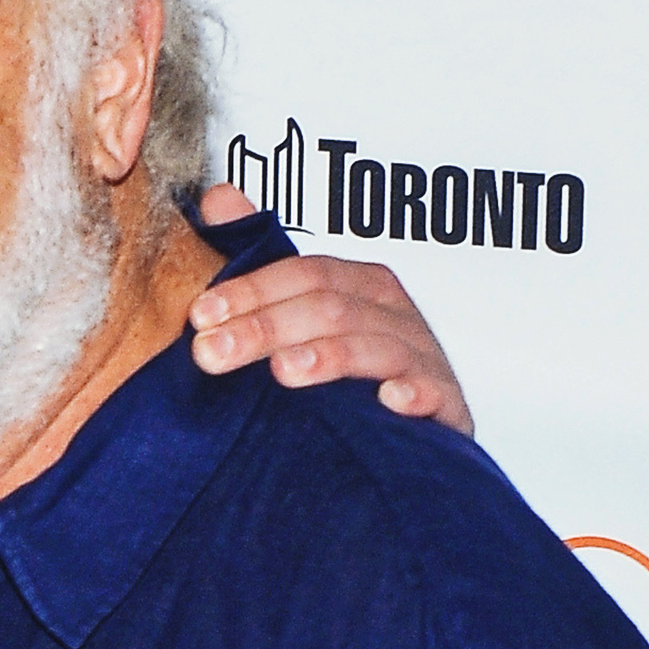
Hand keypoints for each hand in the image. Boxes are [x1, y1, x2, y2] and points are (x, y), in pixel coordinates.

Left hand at [188, 179, 474, 436]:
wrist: (403, 449)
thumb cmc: (349, 378)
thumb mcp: (298, 319)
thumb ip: (258, 263)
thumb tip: (219, 199)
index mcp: (361, 289)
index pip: (306, 274)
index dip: (253, 288)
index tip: (202, 313)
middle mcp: (394, 318)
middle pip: (332, 308)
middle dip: (266, 327)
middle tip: (212, 352)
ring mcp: (423, 361)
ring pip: (377, 347)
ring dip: (330, 357)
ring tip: (283, 371)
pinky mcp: (446, 410)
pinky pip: (435, 395)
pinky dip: (414, 393)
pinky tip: (389, 400)